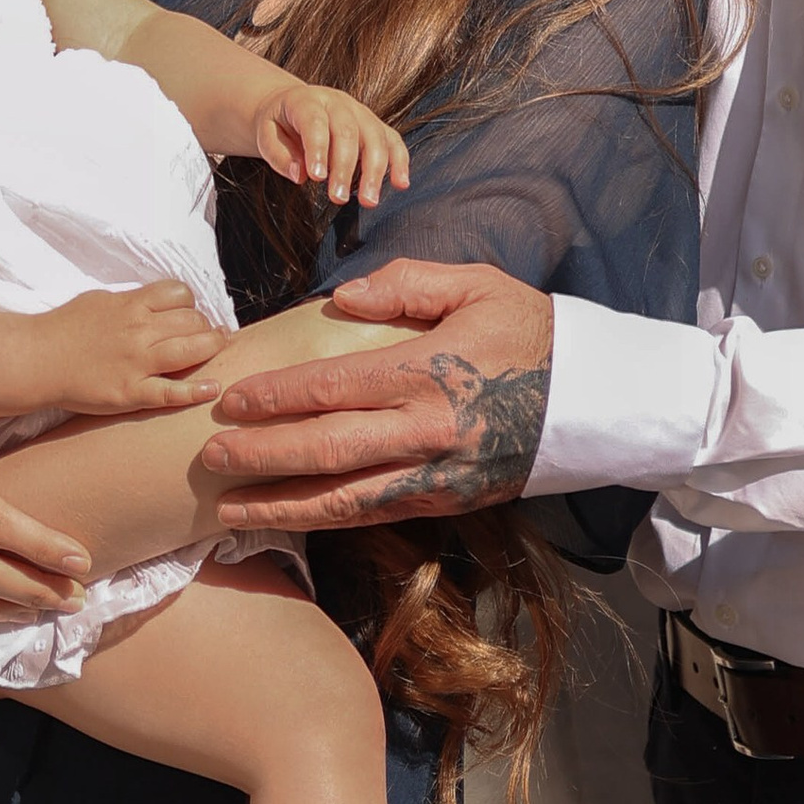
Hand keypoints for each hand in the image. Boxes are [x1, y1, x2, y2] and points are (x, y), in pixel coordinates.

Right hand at [35, 281, 232, 417]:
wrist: (36, 360)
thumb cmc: (64, 328)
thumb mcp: (100, 300)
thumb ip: (130, 302)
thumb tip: (153, 302)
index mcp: (132, 304)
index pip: (179, 294)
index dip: (190, 303)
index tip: (190, 314)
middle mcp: (139, 330)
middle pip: (192, 321)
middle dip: (204, 326)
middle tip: (208, 334)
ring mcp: (137, 362)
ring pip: (190, 350)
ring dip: (211, 348)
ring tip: (217, 349)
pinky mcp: (130, 392)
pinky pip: (170, 392)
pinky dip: (194, 391)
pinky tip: (211, 388)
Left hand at [193, 259, 551, 525]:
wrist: (593, 398)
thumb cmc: (529, 330)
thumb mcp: (475, 285)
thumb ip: (406, 284)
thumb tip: (342, 300)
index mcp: (429, 372)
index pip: (334, 389)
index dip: (275, 398)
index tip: (231, 399)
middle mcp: (428, 431)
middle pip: (327, 450)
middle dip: (262, 456)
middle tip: (210, 456)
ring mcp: (437, 474)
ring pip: (346, 498)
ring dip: (283, 503)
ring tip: (230, 505)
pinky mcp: (448, 500)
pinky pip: (376, 514)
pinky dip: (328, 519)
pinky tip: (291, 518)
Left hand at [213, 60, 412, 211]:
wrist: (291, 105)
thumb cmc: (279, 125)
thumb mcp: (265, 135)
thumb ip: (279, 155)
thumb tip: (300, 175)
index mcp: (306, 101)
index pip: (315, 122)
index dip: (318, 149)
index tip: (317, 178)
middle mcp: (337, 103)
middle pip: (348, 132)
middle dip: (345, 167)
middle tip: (338, 199)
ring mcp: (360, 112)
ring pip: (375, 136)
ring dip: (375, 170)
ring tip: (369, 201)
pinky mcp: (374, 125)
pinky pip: (392, 139)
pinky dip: (400, 160)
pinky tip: (401, 183)